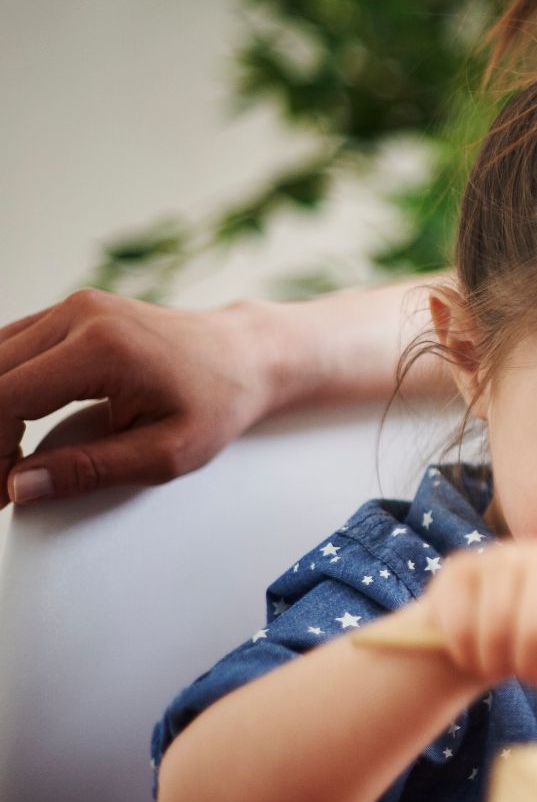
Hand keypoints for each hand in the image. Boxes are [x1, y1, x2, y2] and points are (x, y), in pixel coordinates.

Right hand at [0, 290, 273, 507]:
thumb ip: (90, 470)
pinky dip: (2, 388)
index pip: (5, 399)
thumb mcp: (166, 452)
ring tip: (8, 460)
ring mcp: (73, 307)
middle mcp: (78, 315)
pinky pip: (11, 348)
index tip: (0, 493)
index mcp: (101, 348)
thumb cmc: (218, 403)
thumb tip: (19, 487)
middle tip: (2, 483)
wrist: (247, 355)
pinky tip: (13, 428)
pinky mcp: (71, 311)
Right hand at [415, 538, 536, 694]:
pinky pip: (460, 620)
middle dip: (530, 664)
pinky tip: (474, 649)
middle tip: (528, 672)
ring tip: (502, 661)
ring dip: (496, 660)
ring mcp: (505, 555)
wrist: (493, 640)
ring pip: (495, 624)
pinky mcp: (461, 567)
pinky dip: (466, 650)